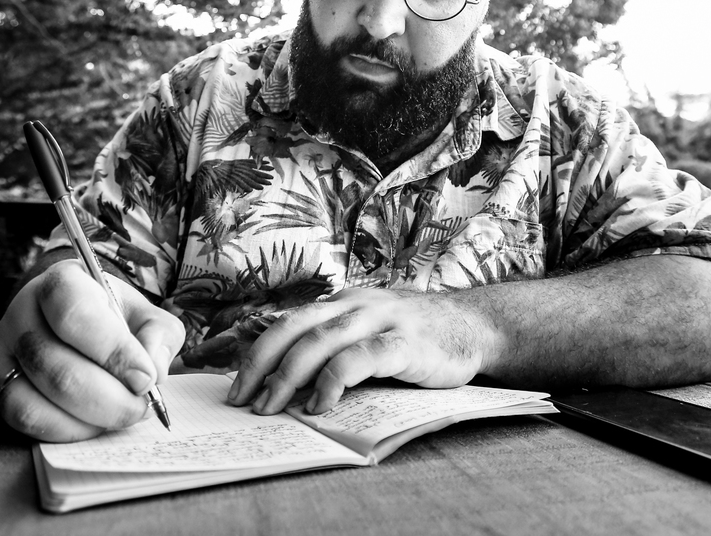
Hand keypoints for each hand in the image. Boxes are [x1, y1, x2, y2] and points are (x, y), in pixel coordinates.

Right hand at [0, 260, 184, 441]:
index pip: (75, 313)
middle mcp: (19, 314)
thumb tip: (152, 370)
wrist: (74, 330)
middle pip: (55, 368)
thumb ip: (158, 335)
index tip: (145, 378)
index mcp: (60, 283)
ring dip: (87, 420)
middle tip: (141, 407)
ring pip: (32, 403)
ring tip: (120, 415)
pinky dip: (65, 432)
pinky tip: (93, 424)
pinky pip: (23, 424)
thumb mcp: (145, 316)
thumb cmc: (114, 321)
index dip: (112, 351)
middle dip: (109, 399)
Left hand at [227, 287, 496, 415]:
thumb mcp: (370, 330)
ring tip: (271, 407)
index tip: (236, 386)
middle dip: (260, 364)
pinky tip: (320, 404)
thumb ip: (337, 346)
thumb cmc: (417, 335)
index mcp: (342, 303)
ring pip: (319, 342)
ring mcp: (379, 320)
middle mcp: (354, 305)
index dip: (256, 353)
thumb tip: (287, 382)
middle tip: (241, 400)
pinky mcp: (403, 343)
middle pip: (292, 328)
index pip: (286, 323)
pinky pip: (359, 359)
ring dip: (288, 377)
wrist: (475, 325)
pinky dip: (333, 381)